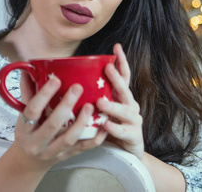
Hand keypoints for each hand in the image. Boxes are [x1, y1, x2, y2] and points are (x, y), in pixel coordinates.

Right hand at [12, 74, 107, 169]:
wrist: (30, 161)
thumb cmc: (29, 132)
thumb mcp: (23, 115)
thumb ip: (28, 92)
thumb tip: (28, 68)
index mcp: (24, 129)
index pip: (32, 111)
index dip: (43, 95)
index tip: (56, 79)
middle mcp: (37, 143)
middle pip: (53, 124)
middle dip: (66, 105)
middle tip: (78, 88)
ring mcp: (54, 151)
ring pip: (69, 139)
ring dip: (81, 121)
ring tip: (90, 106)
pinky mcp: (68, 156)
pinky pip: (84, 147)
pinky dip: (96, 137)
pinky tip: (103, 125)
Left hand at [96, 43, 143, 158]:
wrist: (125, 155)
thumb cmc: (108, 130)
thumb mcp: (101, 111)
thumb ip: (91, 97)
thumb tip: (68, 81)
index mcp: (123, 98)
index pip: (124, 76)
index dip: (121, 61)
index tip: (116, 47)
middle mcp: (131, 106)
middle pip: (125, 89)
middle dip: (117, 79)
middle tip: (107, 68)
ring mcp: (134, 120)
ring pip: (125, 110)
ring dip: (113, 105)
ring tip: (101, 102)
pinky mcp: (133, 136)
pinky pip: (122, 131)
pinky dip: (114, 128)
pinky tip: (105, 124)